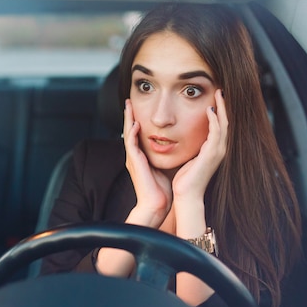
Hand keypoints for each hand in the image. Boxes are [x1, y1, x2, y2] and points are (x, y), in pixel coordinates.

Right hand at [123, 99, 172, 227]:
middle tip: (129, 101)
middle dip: (129, 115)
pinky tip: (136, 123)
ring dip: (128, 119)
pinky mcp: (134, 162)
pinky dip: (132, 132)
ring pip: (128, 133)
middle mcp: (135, 155)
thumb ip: (167, 156)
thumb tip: (178, 147)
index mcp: (142, 156)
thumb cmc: (163, 189)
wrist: (156, 204)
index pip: (138, 134)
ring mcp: (133, 158)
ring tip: (128, 105)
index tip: (141, 109)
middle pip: (130, 130)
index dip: (139, 120)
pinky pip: (131, 143)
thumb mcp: (165, 167)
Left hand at [172, 89, 227, 201]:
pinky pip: (216, 133)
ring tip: (219, 94)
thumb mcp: (191, 159)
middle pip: (225, 122)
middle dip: (224, 106)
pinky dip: (214, 120)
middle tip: (221, 90)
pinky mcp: (211, 154)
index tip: (215, 98)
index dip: (219, 111)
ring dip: (221, 108)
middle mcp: (219, 150)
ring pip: (223, 124)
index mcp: (214, 150)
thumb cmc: (186, 180)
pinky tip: (210, 109)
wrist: (187, 195)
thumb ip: (194, 148)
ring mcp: (217, 152)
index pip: (220, 126)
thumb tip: (189, 138)